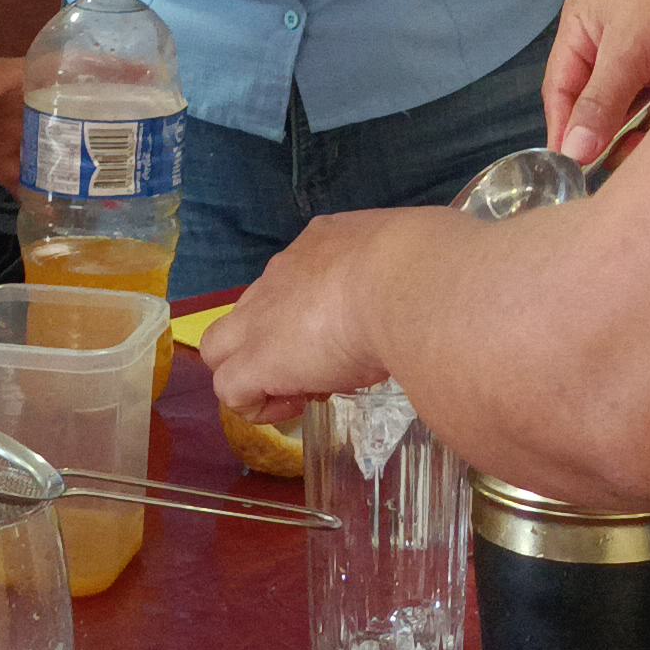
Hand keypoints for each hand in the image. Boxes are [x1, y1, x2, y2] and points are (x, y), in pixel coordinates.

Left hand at [202, 208, 448, 424]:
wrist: (410, 283)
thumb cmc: (427, 269)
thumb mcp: (416, 262)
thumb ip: (407, 277)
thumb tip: (429, 299)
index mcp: (323, 243)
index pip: (297, 279)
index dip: (313, 313)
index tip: (349, 336)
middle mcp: (283, 273)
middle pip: (250, 310)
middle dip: (274, 341)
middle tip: (321, 366)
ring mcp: (262, 316)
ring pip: (220, 347)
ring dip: (254, 373)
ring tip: (303, 391)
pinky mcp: (257, 359)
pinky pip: (230, 390)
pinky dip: (257, 405)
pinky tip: (297, 406)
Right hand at [547, 0, 649, 161]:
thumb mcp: (634, 49)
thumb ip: (601, 101)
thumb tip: (571, 151)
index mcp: (582, 26)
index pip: (560, 89)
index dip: (563, 130)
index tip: (569, 171)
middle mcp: (604, 46)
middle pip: (589, 106)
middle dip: (599, 138)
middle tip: (609, 171)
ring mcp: (638, 63)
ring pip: (621, 116)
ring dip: (631, 139)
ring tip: (641, 156)